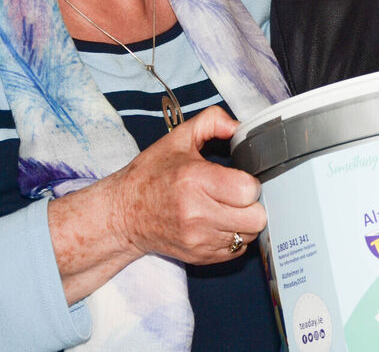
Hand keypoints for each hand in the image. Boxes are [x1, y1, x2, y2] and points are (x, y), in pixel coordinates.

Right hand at [50, 106, 267, 304]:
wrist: (123, 214)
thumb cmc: (150, 175)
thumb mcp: (178, 139)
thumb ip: (212, 121)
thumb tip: (239, 126)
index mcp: (195, 180)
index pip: (248, 190)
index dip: (249, 182)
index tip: (238, 178)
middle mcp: (197, 213)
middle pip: (256, 217)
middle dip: (252, 204)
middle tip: (237, 195)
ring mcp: (199, 239)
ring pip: (249, 236)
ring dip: (244, 222)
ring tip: (228, 208)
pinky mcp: (199, 256)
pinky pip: (237, 251)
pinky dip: (234, 237)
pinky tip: (220, 223)